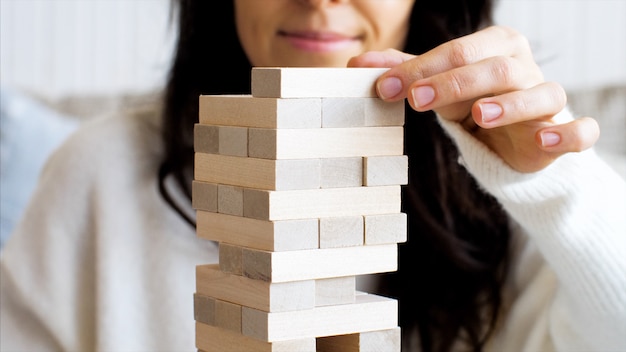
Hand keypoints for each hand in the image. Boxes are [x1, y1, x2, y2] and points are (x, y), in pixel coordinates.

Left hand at [348, 26, 599, 172]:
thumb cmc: (473, 104)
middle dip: (455, 82)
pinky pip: (579, 131)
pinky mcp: (563, 133)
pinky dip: (568, 134)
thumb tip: (357, 63)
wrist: (512, 142)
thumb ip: (405, 73)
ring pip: (541, 92)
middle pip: (495, 67)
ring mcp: (548, 100)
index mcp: (495, 48)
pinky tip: (544, 141)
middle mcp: (525, 68)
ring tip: (478, 115)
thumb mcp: (437, 87)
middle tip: (416, 100)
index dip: (421, 68)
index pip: (458, 51)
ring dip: (510, 104)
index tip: (385, 88)